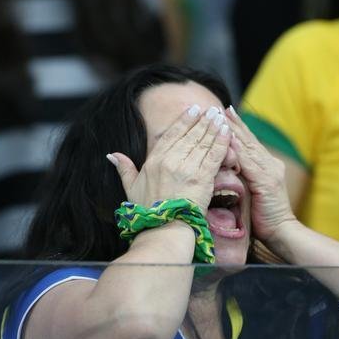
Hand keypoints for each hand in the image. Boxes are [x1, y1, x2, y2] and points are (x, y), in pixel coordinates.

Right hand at [108, 106, 230, 213]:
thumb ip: (124, 168)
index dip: (183, 120)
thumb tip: (112, 155)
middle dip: (202, 120)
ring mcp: (187, 169)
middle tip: (211, 109)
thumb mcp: (131, 187)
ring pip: (203, 142)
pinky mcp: (202, 178)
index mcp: (154, 161)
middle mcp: (170, 161)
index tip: (192, 110)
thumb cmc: (147, 212)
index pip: (171, 134)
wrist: (164, 229)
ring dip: (213, 127)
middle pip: (189, 135)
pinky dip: (221, 142)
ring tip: (219, 116)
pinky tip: (226, 131)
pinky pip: (214, 155)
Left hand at [225, 108, 296, 242]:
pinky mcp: (266, 181)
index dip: (238, 128)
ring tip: (223, 116)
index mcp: (268, 167)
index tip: (226, 113)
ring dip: (234, 130)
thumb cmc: (264, 219)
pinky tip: (229, 138)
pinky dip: (238, 148)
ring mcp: (270, 171)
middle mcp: (270, 164)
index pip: (250, 144)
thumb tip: (225, 169)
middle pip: (249, 140)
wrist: (282, 233)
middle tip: (222, 107)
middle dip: (235, 123)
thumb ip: (243, 179)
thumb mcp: (252, 193)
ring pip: (248, 146)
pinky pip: (249, 161)